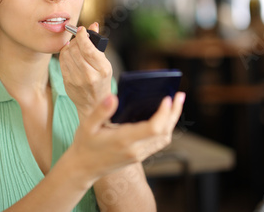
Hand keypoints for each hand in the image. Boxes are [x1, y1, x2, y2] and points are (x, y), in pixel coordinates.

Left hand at [59, 22, 112, 118]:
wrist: (94, 104)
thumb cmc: (101, 81)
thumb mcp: (105, 64)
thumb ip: (97, 44)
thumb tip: (93, 24)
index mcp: (103, 69)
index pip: (88, 48)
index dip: (82, 36)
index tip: (81, 30)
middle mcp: (90, 75)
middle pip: (76, 50)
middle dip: (75, 41)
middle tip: (78, 38)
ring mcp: (77, 80)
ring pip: (67, 55)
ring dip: (69, 47)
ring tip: (74, 47)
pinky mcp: (67, 83)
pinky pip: (62, 62)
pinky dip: (64, 55)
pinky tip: (69, 54)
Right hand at [69, 92, 185, 181]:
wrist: (83, 168)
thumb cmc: (85, 144)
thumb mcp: (87, 125)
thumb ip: (101, 111)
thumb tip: (114, 97)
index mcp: (123, 140)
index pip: (153, 128)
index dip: (164, 113)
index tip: (167, 98)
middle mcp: (135, 149)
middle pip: (164, 132)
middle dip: (174, 113)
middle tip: (179, 95)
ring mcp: (138, 154)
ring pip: (164, 139)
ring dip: (172, 121)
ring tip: (175, 103)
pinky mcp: (139, 156)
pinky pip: (159, 143)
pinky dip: (166, 128)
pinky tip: (164, 116)